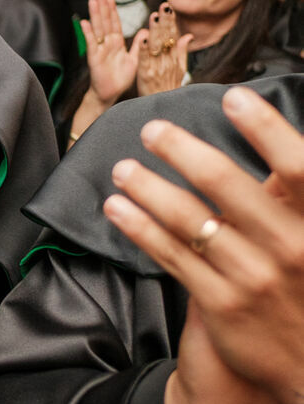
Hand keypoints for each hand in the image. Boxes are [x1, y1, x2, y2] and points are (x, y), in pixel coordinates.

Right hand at [81, 0, 144, 104]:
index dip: (112, 10)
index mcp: (117, 43)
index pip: (115, 23)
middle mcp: (108, 44)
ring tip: (92, 1)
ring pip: (98, 29)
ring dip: (95, 15)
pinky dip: (87, 33)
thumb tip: (146, 31)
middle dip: (102, 7)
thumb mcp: (135, 60)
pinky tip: (84, 22)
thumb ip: (139, 45)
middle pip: (105, 22)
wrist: (110, 94)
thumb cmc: (121, 79)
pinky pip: (91, 44)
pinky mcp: (94, 58)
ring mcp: (100, 50)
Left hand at [104, 86, 303, 403]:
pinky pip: (172, 256)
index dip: (267, 129)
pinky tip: (118, 208)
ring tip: (122, 168)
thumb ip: (299, 202)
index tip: (235, 99)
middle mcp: (290, 248)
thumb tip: (277, 154)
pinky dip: (140, 227)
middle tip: (153, 129)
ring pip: (189, 219)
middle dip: (183, 150)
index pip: (299, 167)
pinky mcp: (221, 304)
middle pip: (227, 184)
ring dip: (149, 187)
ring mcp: (252, 277)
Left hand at [136, 4, 191, 96]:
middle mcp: (167, 62)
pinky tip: (143, 39)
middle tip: (163, 6)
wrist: (163, 108)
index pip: (173, 36)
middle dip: (164, 22)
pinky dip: (144, 50)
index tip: (168, 7)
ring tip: (154, 17)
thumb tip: (189, 35)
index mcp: (174, 58)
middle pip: (166, 38)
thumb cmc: (169, 89)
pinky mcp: (146, 76)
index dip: (170, 22)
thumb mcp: (179, 70)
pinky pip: (145, 60)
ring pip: (156, 46)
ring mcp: (157, 68)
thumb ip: (182, 52)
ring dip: (155, 31)